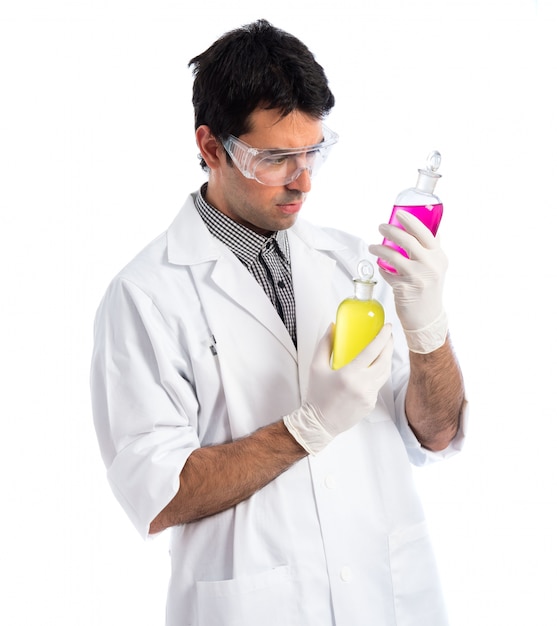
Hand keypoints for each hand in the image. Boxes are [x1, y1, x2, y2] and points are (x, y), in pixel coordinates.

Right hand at [283, 323, 392, 454]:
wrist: (319, 423)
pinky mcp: (371, 403)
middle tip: (388, 335)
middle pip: (384, 360)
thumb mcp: (316, 367)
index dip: (382, 337)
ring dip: (387, 358)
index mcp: (349, 374)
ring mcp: (369, 396)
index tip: (387, 327)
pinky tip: (372, 368)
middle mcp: (362, 385)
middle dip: (388, 345)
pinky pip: (378, 384)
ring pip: (385, 372)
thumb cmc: (316, 395)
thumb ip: (325, 345)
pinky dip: (377, 374)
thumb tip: (332, 327)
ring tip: (384, 348)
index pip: (372, 351)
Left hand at [368, 210, 447, 352]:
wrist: (427, 317)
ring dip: (380, 249)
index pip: (426, 233)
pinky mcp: (404, 288)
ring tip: (373, 247)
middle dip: (391, 230)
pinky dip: (382, 269)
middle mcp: (430, 265)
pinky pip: (387, 274)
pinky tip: (380, 267)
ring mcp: (417, 277)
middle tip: (381, 227)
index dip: (411, 221)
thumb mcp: (437, 267)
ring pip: (394, 256)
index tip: (399, 214)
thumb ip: (431, 249)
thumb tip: (427, 228)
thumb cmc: (430, 290)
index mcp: (439, 257)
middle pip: (408, 241)